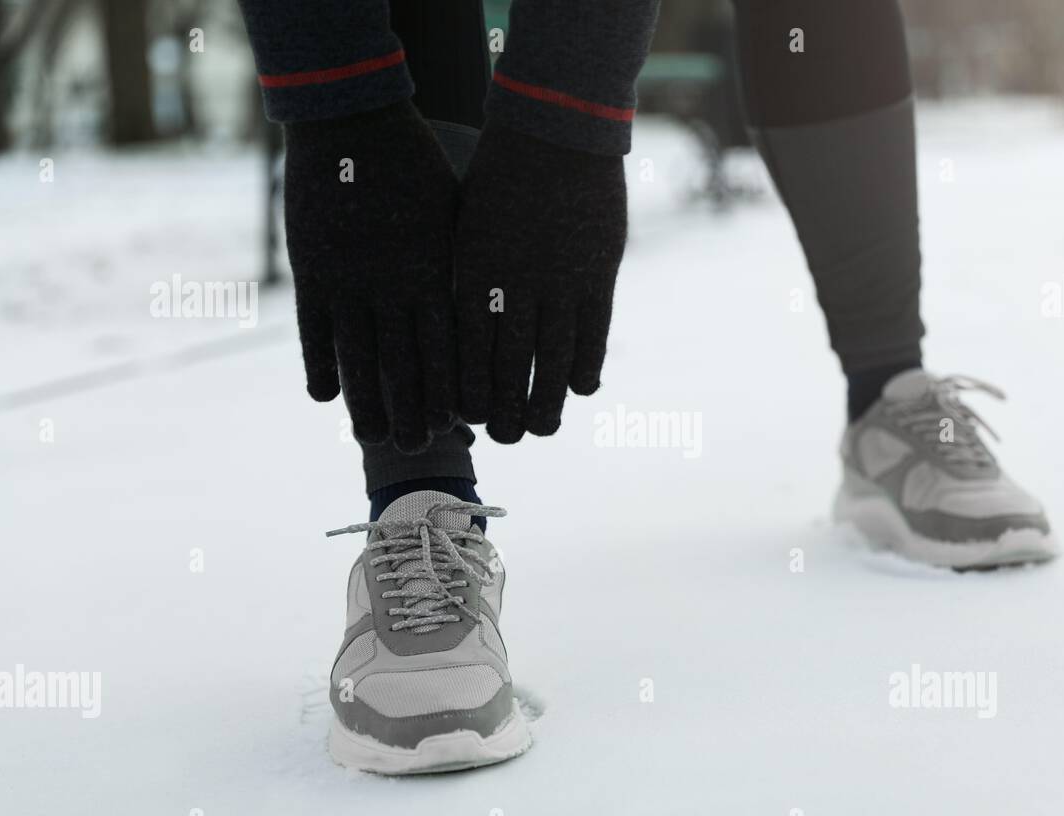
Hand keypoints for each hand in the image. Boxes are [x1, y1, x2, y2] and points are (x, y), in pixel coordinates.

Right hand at [284, 101, 458, 451]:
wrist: (352, 119)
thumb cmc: (415, 164)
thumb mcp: (452, 214)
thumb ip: (458, 263)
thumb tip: (482, 302)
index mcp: (432, 273)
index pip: (447, 349)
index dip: (451, 389)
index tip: (459, 424)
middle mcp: (393, 287)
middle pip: (405, 366)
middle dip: (414, 411)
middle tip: (419, 449)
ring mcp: (348, 283)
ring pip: (358, 359)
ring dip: (366, 403)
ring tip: (373, 438)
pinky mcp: (310, 271)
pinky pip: (314, 332)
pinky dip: (318, 366)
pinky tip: (323, 398)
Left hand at [453, 122, 627, 442]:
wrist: (553, 128)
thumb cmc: (501, 173)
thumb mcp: (468, 224)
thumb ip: (469, 277)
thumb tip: (466, 325)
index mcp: (470, 275)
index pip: (465, 355)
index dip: (467, 393)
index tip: (467, 418)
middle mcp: (511, 289)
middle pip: (504, 372)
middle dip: (503, 414)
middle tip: (505, 439)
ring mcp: (558, 286)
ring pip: (549, 366)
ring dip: (544, 406)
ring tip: (542, 430)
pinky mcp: (597, 277)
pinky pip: (591, 340)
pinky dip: (584, 371)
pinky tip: (580, 390)